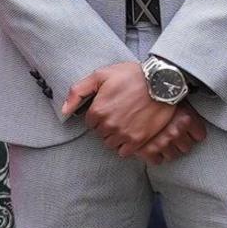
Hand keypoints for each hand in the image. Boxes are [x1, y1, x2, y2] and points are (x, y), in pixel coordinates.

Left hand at [63, 64, 204, 161]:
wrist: (163, 82)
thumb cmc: (132, 75)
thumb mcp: (101, 75)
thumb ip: (78, 91)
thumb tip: (63, 110)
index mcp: (97, 110)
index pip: (90, 122)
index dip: (100, 113)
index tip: (111, 105)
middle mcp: (108, 125)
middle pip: (101, 133)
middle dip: (108, 124)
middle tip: (121, 112)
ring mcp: (123, 134)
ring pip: (111, 143)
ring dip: (116, 135)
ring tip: (127, 122)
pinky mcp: (138, 140)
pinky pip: (124, 152)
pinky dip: (126, 145)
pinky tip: (132, 133)